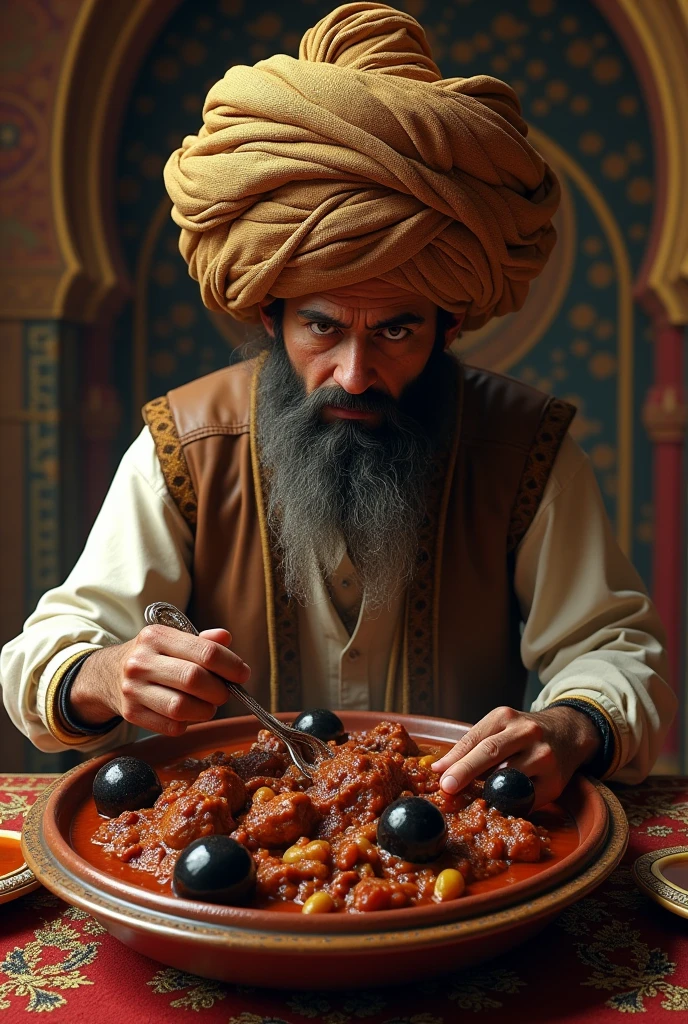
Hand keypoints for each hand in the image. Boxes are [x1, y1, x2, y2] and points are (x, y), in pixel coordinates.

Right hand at [68, 625, 250, 736]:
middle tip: (225, 692)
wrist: (108, 674)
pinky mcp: (131, 714)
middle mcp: (141, 661)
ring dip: (205, 710)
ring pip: (182, 708)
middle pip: (195, 680)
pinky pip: (171, 727)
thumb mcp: (173, 639)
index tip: (242, 674)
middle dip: (219, 690)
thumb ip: (202, 641)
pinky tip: (187, 713)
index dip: (231, 665)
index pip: (205, 652)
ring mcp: (133, 689)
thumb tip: (226, 638)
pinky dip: (187, 723)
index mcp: (156, 636)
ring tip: (207, 704)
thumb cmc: (152, 656)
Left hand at [431, 705, 601, 808]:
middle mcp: (526, 733)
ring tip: (474, 797)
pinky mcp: (553, 782)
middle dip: (465, 771)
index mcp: (506, 717)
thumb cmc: (524, 734)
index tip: (438, 773)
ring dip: (487, 790)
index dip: (454, 758)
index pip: (474, 737)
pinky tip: (499, 804)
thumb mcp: (499, 727)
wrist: (568, 734)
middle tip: (447, 787)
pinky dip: (508, 803)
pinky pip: (524, 798)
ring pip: (507, 778)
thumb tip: (440, 769)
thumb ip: (472, 745)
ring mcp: (543, 757)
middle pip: (490, 752)